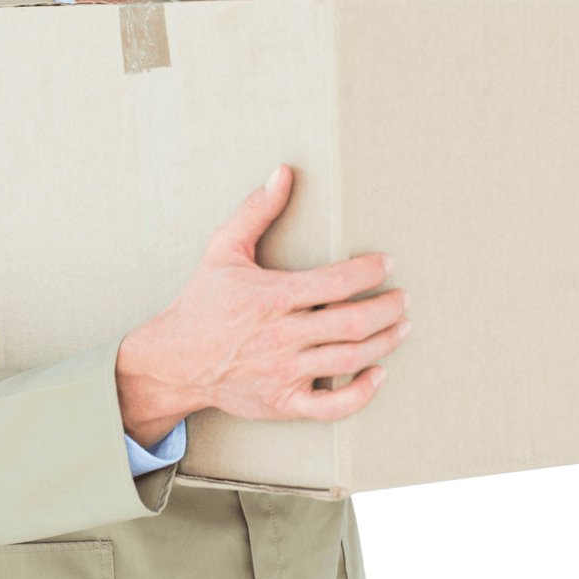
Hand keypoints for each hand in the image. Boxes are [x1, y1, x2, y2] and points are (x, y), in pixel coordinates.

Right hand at [115, 165, 409, 447]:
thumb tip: (283, 172)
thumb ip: (257, 210)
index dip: (370, 271)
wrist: (174, 361)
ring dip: (385, 342)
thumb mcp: (224, 249)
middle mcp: (283, 335)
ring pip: (351, 359)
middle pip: (354, 322)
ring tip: (402, 326)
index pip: (337, 282)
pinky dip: (363, 393)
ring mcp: (284, 372)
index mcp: (273, 296)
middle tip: (404, 298)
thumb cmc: (203, 301)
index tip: (386, 264)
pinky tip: (378, 374)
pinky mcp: (283, 401)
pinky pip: (333, 406)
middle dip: (389, 308)